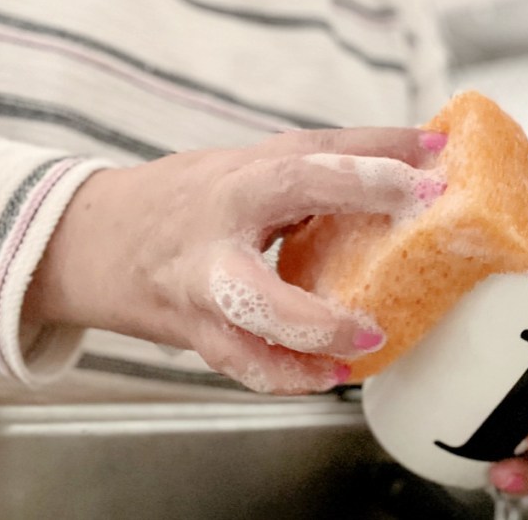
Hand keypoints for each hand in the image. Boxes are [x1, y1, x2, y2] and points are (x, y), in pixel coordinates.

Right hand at [23, 128, 445, 393]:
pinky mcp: (195, 331)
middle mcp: (217, 233)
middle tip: (403, 239)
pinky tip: (328, 375)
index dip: (374, 165)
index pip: (311, 163)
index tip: (435, 165)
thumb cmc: (188, 198)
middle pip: (277, 226)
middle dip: (346, 224)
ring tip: (366, 342)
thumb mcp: (250, 164)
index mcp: (238, 181)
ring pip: (251, 317)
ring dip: (312, 335)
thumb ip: (324, 160)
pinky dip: (288, 375)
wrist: (92, 241)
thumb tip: (422, 151)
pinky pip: (243, 363)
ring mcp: (201, 288)